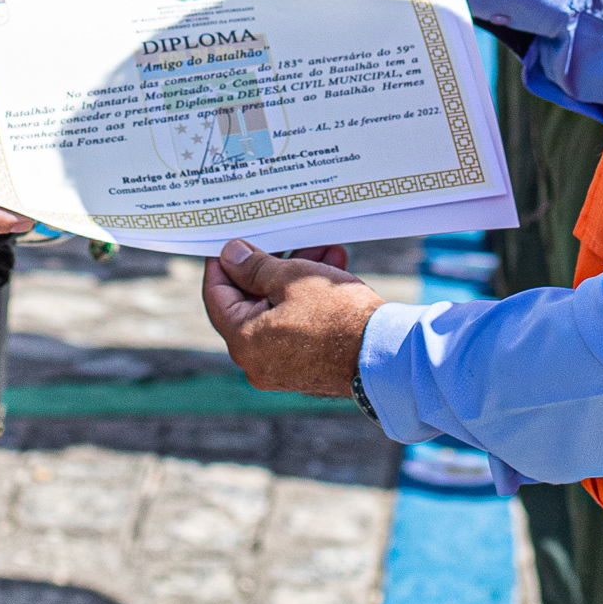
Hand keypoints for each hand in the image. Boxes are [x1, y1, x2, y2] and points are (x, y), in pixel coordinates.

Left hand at [202, 239, 386, 397]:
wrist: (386, 355)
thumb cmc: (337, 316)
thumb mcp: (291, 278)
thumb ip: (255, 266)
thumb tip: (230, 255)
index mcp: (243, 342)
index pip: (216, 295)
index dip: (222, 263)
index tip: (231, 240)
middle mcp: (257, 361)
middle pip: (251, 301)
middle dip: (271, 264)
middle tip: (283, 236)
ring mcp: (283, 366)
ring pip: (279, 309)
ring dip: (296, 276)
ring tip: (321, 247)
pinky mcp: (307, 365)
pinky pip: (297, 324)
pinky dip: (308, 299)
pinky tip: (331, 268)